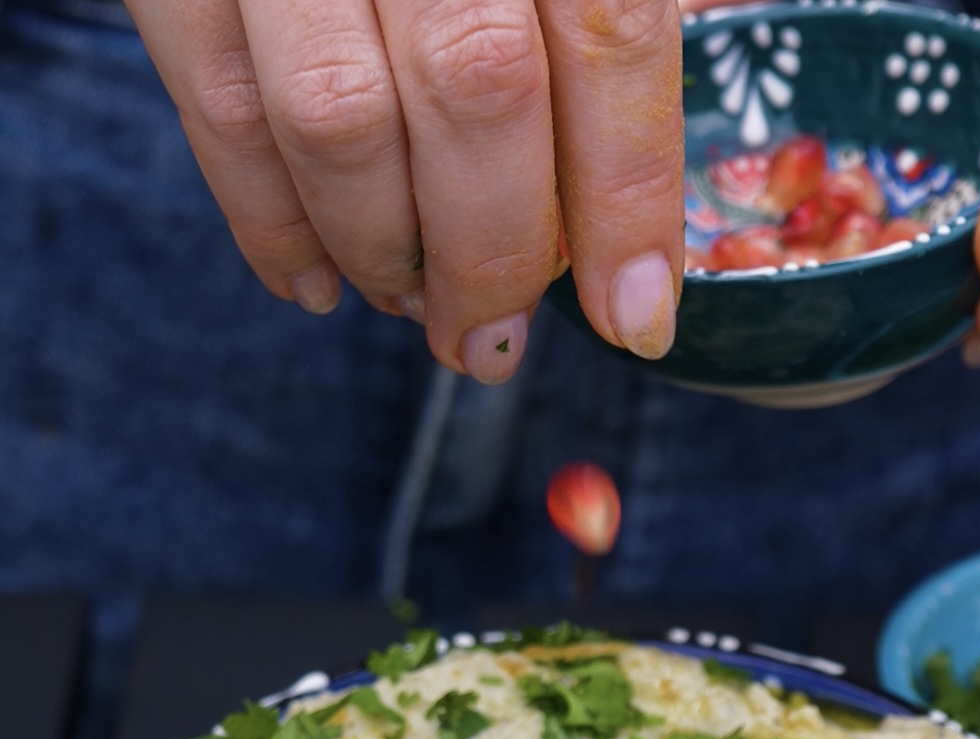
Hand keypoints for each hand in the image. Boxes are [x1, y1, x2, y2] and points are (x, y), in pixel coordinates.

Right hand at [125, 0, 685, 381]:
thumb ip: (599, 33)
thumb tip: (622, 241)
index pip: (611, 40)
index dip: (627, 204)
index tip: (636, 320)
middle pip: (476, 92)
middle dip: (493, 257)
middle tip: (491, 341)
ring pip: (339, 120)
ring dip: (385, 254)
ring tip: (414, 307)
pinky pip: (218, 109)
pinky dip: (271, 227)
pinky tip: (318, 284)